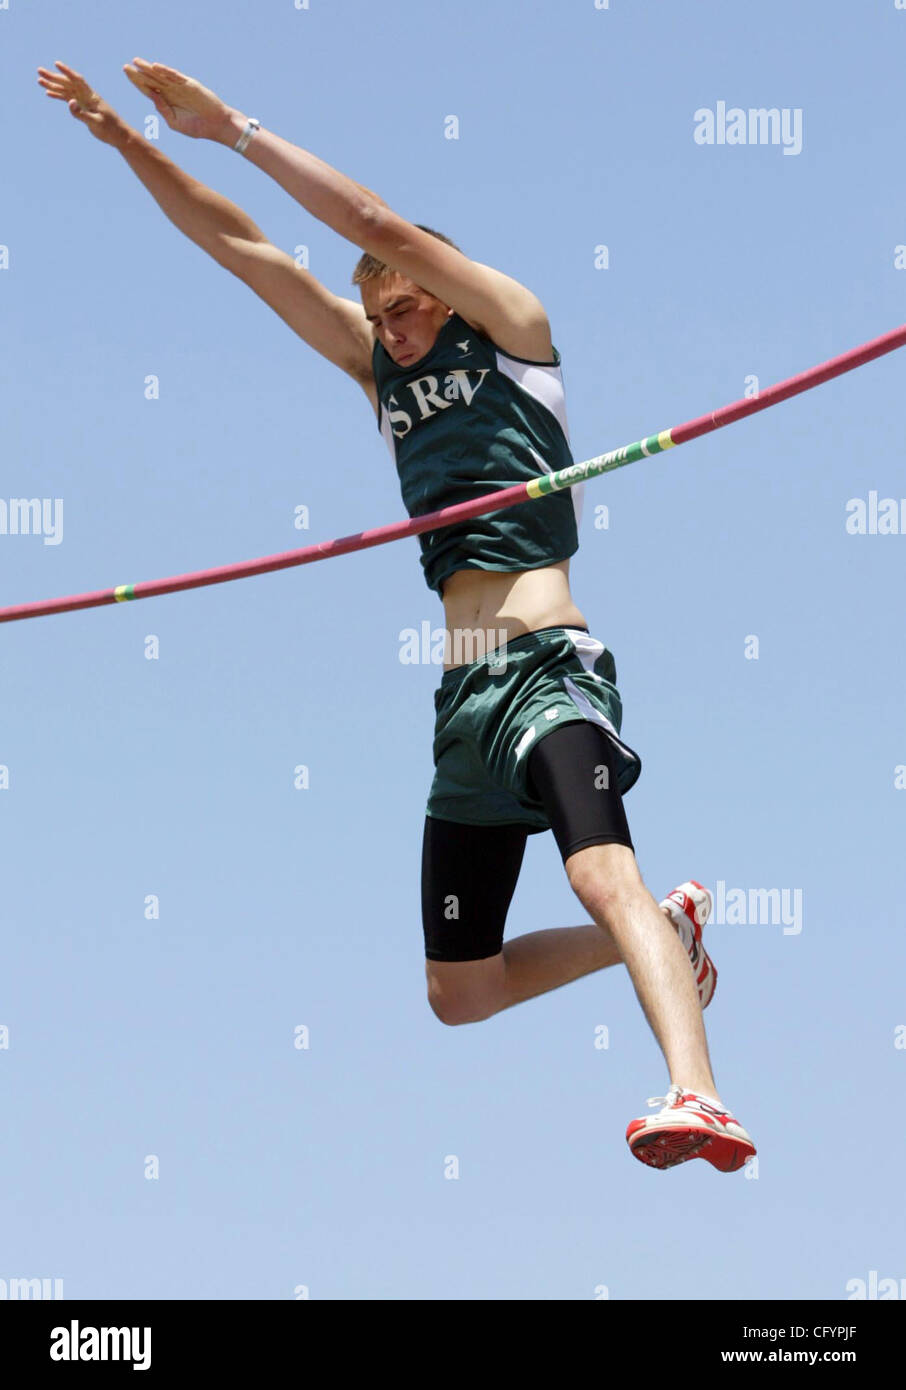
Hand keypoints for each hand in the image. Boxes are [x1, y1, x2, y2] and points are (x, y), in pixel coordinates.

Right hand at [37, 61, 129, 147]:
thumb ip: (82, 113)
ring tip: (39, 80)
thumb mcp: (96, 123)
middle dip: (54, 77)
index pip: (78, 80)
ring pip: (66, 90)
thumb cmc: (111, 129)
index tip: (57, 63)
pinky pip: (68, 99)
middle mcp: (87, 96)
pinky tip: (48, 93)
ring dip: (53, 85)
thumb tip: (70, 102)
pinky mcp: (83, 108)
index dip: (67, 72)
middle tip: (39, 71)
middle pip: (68, 83)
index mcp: (92, 97)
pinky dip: (58, 96)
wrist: (120, 136)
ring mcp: (84, 101)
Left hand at [122, 58, 239, 142]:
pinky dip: (166, 71)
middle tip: (125, 67)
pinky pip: (176, 76)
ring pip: (161, 75)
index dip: (137, 82)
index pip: (148, 89)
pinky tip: (156, 67)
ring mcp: (180, 87)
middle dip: (138, 73)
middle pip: (151, 80)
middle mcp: (171, 91)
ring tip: (136, 62)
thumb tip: (152, 97)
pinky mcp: (190, 84)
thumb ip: (163, 110)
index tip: (126, 74)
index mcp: (166, 101)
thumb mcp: (175, 123)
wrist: (216, 126)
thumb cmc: (197, 127)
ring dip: (149, 69)